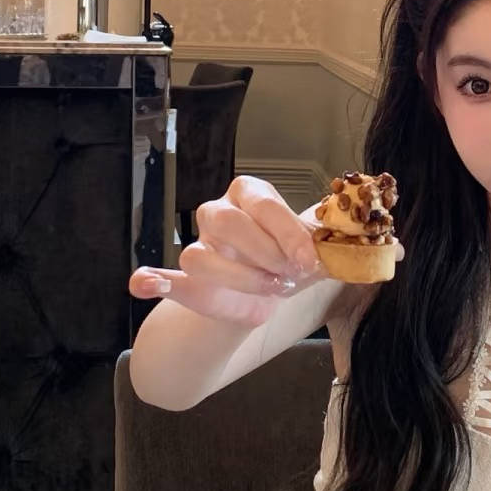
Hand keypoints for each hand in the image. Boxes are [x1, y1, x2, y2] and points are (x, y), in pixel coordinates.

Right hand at [129, 176, 323, 327]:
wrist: (271, 296)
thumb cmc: (290, 262)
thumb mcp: (314, 250)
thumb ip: (326, 246)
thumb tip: (346, 249)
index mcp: (252, 194)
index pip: (264, 204)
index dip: (287, 234)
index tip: (309, 260)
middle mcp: (220, 212)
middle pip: (229, 222)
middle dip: (264, 252)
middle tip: (289, 274)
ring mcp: (199, 244)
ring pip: (201, 255)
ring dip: (238, 277)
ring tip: (269, 288)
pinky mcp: (186, 278)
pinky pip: (164, 274)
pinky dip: (151, 279)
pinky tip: (145, 283)